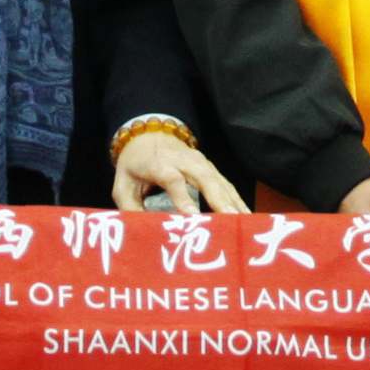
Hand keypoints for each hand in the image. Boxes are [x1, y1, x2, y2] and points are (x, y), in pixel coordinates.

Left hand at [113, 127, 245, 214]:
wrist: (149, 136)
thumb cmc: (134, 165)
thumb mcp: (122, 185)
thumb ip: (130, 208)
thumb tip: (142, 233)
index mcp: (159, 164)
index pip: (172, 179)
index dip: (182, 197)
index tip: (192, 216)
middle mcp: (183, 161)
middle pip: (204, 178)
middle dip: (219, 200)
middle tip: (231, 221)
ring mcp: (200, 163)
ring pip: (220, 181)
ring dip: (233, 202)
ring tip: (246, 224)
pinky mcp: (210, 168)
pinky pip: (226, 185)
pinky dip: (237, 200)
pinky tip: (247, 216)